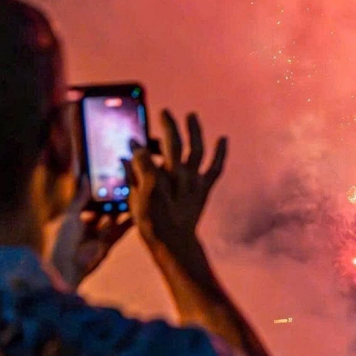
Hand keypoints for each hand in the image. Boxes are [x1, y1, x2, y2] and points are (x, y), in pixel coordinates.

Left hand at [45, 182, 132, 288]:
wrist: (66, 267)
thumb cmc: (63, 240)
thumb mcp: (71, 214)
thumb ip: (80, 197)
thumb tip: (85, 177)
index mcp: (75, 216)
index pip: (90, 199)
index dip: (99, 189)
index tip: (110, 176)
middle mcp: (88, 225)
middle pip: (104, 207)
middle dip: (114, 197)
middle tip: (126, 183)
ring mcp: (99, 234)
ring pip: (114, 217)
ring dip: (123, 207)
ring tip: (135, 193)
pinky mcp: (109, 243)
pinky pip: (121, 230)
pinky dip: (130, 221)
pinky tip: (138, 211)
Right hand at [126, 110, 225, 254]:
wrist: (175, 244)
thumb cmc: (153, 223)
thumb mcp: (136, 200)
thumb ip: (134, 174)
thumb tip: (131, 154)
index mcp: (159, 177)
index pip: (148, 152)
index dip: (139, 144)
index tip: (132, 138)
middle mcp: (178, 175)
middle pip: (174, 143)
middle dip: (169, 126)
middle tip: (164, 112)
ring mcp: (194, 181)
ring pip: (196, 150)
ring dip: (195, 131)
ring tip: (192, 115)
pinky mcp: (204, 189)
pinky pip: (215, 168)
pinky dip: (221, 154)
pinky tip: (224, 139)